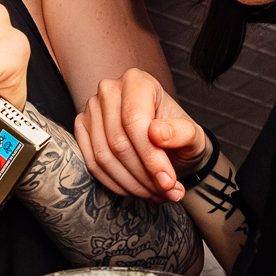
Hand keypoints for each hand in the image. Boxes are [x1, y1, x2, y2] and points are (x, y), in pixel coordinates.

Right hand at [73, 69, 208, 201]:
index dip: (151, 156)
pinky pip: (92, 163)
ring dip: (130, 183)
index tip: (168, 181)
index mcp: (137, 81)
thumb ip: (181, 133)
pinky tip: (134, 189)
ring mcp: (92, 109)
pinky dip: (114, 183)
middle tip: (165, 191)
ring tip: (154, 193)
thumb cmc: (179, 135)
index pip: (134, 121)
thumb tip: (157, 133)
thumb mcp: (192, 135)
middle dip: (143, 175)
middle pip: (118, 141)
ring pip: (103, 155)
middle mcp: (109, 90)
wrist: (168, 144)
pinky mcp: (82, 128)